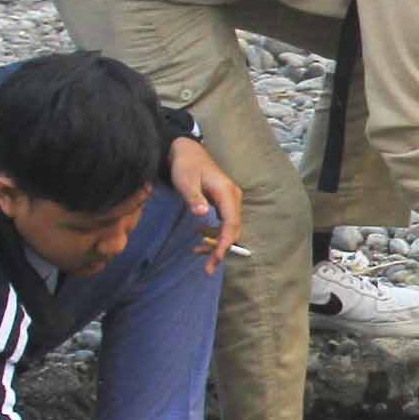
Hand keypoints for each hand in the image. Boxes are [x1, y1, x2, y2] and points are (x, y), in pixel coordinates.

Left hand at [165, 135, 241, 269]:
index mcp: (227, 193)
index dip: (225, 243)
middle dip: (221, 249)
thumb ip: (194, 198)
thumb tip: (202, 213)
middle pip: (233, 230)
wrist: (186, 151)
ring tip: (197, 251)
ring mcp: (230, 201)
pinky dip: (213, 233)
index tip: (216, 259)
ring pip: (229, 228)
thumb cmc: (186, 165)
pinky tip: (199, 236)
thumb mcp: (185, 180)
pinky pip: (224, 223)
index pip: (231, 224)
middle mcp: (233, 198)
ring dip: (216, 242)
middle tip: (208, 268)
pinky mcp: (224, 203)